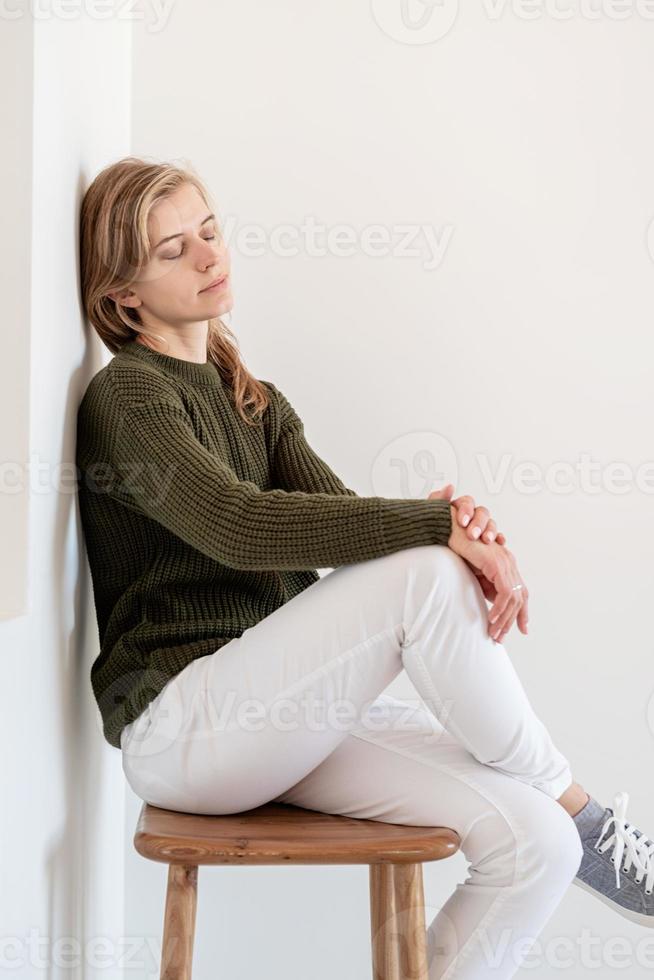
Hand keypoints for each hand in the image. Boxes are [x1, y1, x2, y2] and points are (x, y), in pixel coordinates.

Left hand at [428, 484, 506, 545]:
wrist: (433, 556)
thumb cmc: (431, 532)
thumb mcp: (430, 516)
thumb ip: (437, 500)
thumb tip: (450, 487)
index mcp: (458, 508)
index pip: (467, 503)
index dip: (466, 510)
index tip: (462, 522)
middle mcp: (471, 517)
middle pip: (481, 512)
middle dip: (478, 523)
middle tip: (472, 535)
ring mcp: (480, 529)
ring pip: (491, 524)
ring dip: (490, 530)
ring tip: (486, 540)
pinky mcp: (486, 543)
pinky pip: (498, 537)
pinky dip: (499, 539)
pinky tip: (498, 543)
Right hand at [447, 505, 528, 642]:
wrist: (452, 530)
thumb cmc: (461, 548)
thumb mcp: (475, 573)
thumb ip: (486, 586)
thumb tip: (494, 605)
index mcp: (506, 566)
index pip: (521, 592)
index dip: (523, 612)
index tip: (522, 629)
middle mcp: (510, 563)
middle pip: (520, 597)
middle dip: (513, 620)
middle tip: (500, 637)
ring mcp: (506, 563)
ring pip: (513, 598)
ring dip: (504, 619)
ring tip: (494, 633)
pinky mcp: (497, 565)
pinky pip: (504, 592)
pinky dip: (499, 608)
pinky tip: (490, 619)